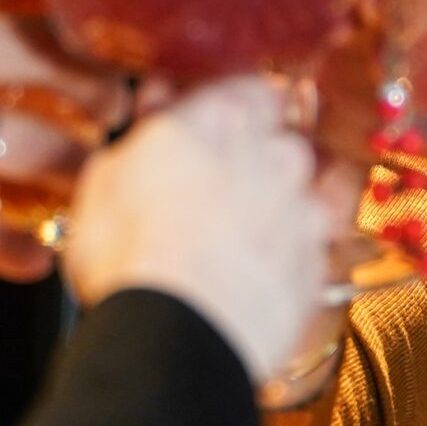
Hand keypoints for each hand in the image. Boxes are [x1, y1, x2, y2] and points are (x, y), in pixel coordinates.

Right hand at [61, 77, 344, 383]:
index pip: (249, 87)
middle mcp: (276, 155)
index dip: (231, 107)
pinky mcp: (319, 266)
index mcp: (224, 118)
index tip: (211, 126)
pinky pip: (315, 247)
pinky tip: (258, 272)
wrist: (174, 338)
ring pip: (312, 190)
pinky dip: (293, 254)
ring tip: (245, 232)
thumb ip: (145, 130)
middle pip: (284, 139)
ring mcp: (306, 211)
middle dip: (260, 158)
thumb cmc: (132, 258)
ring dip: (286, 203)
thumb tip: (157, 102)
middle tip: (219, 186)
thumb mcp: (107, 177)